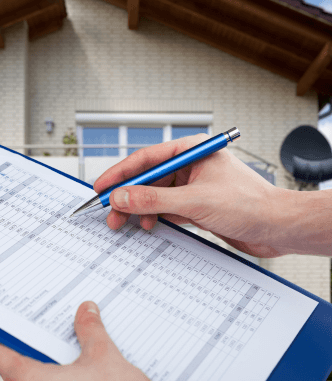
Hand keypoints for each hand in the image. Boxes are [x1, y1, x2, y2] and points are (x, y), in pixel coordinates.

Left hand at [0, 301, 154, 380]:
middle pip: (22, 364)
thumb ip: (91, 332)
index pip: (4, 351)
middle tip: (55, 326)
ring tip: (74, 346)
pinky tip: (83, 372)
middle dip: (42, 345)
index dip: (13, 332)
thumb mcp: (105, 359)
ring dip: (54, 365)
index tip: (23, 320)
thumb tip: (86, 313)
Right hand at [93, 134, 331, 257]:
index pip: (147, 159)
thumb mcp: (195, 201)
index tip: (101, 186)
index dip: (120, 173)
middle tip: (108, 211)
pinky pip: (166, 209)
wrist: (279, 228)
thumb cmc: (251, 204)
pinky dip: (155, 217)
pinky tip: (148, 225)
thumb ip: (154, 199)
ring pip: (155, 196)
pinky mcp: (197, 205)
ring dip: (139, 210)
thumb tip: (122, 196)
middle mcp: (191, 166)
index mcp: (192, 151)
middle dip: (127, 196)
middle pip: (148, 179)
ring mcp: (193, 186)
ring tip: (125, 223)